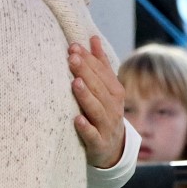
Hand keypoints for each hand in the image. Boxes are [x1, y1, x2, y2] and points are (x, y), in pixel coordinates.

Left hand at [70, 37, 124, 168]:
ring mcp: (106, 126)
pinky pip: (93, 136)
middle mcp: (113, 108)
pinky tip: (76, 120)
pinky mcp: (98, 143)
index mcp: (114, 93)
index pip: (103, 74)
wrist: (112, 149)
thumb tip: (92, 38)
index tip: (74, 47)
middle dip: (86, 72)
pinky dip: (86, 128)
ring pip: (97, 110)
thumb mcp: (105, 88)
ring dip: (86, 96)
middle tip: (71, 57)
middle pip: (99, 89)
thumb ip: (100, 64)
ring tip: (75, 83)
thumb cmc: (104, 112)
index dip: (89, 61)